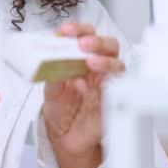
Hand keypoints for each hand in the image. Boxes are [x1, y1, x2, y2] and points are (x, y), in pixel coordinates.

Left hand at [41, 23, 125, 167]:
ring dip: (105, 61)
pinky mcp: (112, 103)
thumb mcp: (50, 90)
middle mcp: (97, 70)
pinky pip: (115, 91)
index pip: (87, 37)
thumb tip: (51, 62)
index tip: (66, 31)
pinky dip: (102, 86)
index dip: (80, 30)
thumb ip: (52, 76)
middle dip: (98, 41)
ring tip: (90, 62)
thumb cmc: (61, 110)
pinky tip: (86, 87)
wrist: (66, 137)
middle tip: (83, 44)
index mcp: (81, 60)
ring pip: (118, 66)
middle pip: (109, 47)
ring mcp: (106, 85)